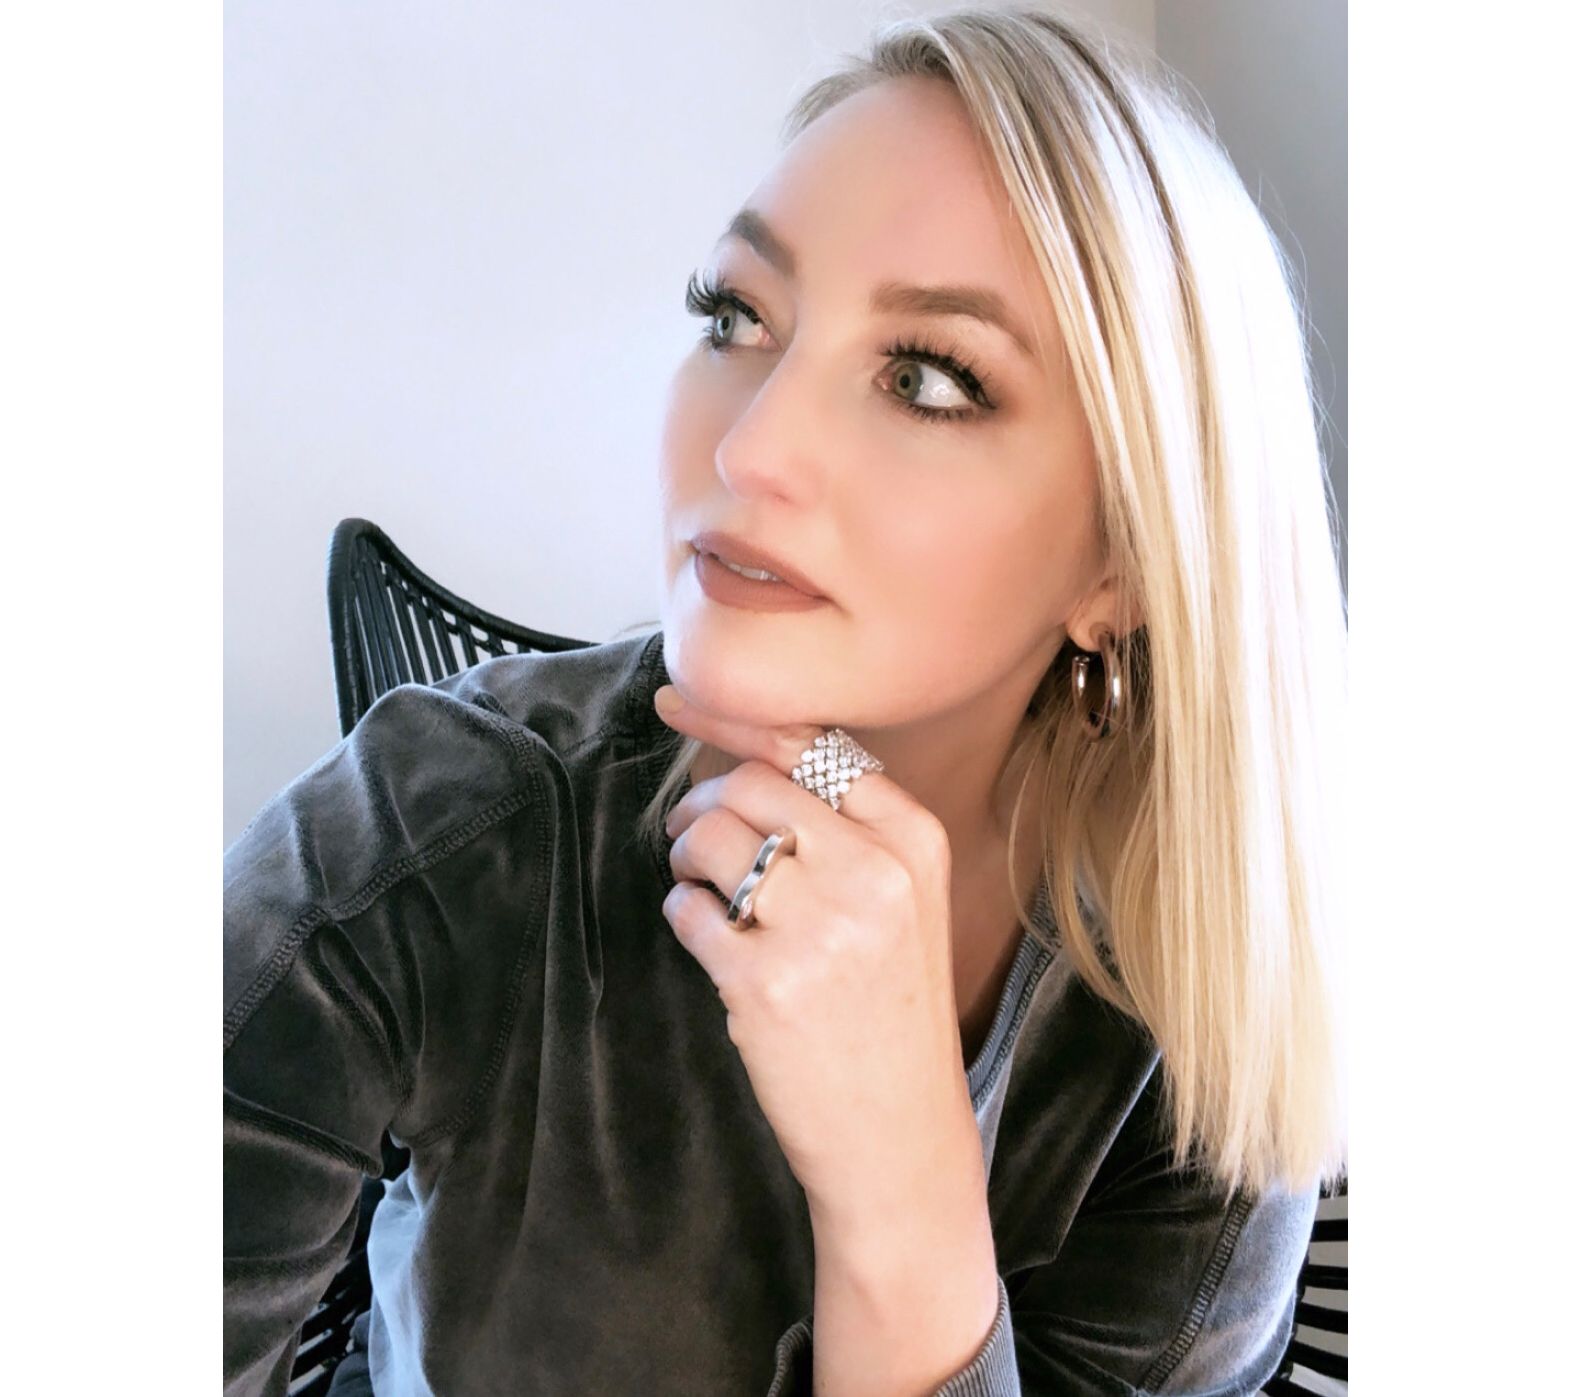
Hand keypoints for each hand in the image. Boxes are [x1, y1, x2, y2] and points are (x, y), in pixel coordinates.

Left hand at [654, 684, 978, 1226]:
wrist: (899, 1134)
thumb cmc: (892, 1010)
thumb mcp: (906, 903)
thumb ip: (847, 827)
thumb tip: (744, 751)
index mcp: (913, 842)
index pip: (808, 746)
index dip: (731, 718)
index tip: (676, 701)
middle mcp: (873, 873)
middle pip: (750, 785)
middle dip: (703, 801)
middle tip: (692, 835)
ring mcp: (820, 928)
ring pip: (712, 838)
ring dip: (686, 855)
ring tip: (699, 885)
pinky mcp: (765, 982)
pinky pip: (689, 910)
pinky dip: (684, 913)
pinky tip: (708, 936)